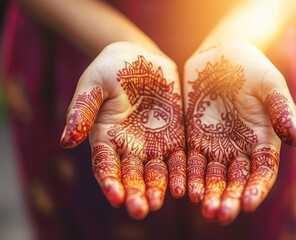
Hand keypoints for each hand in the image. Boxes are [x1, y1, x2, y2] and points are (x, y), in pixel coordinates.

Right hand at [60, 42, 185, 218]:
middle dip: (135, 193)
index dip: (110, 181)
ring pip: (155, 172)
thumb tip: (66, 141)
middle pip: (131, 175)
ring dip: (157, 189)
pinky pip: (178, 158)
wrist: (140, 58)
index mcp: (105, 137)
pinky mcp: (174, 135)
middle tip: (139, 210)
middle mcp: (128, 146)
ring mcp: (152, 142)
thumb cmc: (110, 69)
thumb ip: (82, 111)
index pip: (105, 165)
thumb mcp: (92, 86)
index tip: (116, 196)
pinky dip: (180, 173)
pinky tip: (184, 187)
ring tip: (159, 203)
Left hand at [183, 42, 295, 223]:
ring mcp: (217, 145)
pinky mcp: (195, 138)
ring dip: (208, 193)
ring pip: (213, 176)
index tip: (247, 203)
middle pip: (236, 180)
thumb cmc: (251, 67)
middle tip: (219, 214)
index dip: (256, 188)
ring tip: (202, 208)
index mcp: (263, 140)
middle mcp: (240, 148)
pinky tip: (184, 188)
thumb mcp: (270, 85)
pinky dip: (189, 176)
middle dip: (228, 198)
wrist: (221, 55)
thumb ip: (282, 111)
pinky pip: (192, 161)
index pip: (262, 172)